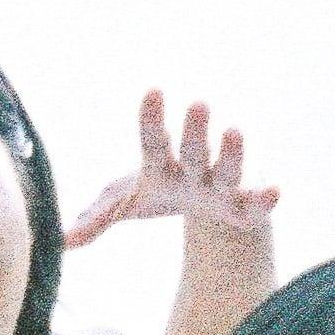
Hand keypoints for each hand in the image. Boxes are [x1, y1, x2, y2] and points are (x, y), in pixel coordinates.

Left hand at [64, 91, 278, 248]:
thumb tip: (59, 242)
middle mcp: (193, 170)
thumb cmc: (161, 194)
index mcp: (160, 165)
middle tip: (199, 104)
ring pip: (227, 170)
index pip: (153, 141)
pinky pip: (255, 206)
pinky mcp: (243, 210)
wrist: (206, 208)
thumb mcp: (125, 203)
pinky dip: (264, 199)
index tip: (154, 91)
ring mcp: (221, 188)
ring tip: (235, 131)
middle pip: (193, 151)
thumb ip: (96, 218)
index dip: (152, 119)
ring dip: (231, 153)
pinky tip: (274, 190)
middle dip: (196, 130)